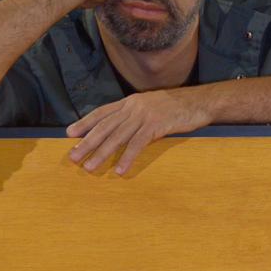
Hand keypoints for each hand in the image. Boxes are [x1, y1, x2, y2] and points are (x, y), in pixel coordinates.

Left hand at [66, 89, 211, 174]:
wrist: (200, 102)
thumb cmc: (178, 106)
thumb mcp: (152, 105)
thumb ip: (136, 115)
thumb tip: (122, 129)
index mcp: (131, 101)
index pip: (102, 112)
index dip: (85, 122)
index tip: (70, 133)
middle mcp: (134, 107)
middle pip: (105, 126)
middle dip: (87, 143)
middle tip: (73, 157)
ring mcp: (145, 115)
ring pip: (118, 136)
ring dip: (102, 154)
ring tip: (90, 167)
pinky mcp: (157, 125)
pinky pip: (138, 144)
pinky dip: (127, 157)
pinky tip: (120, 170)